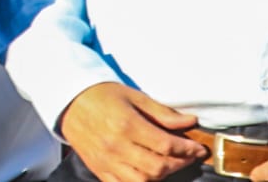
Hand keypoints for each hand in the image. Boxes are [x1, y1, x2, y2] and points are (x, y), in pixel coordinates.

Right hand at [57, 82, 205, 181]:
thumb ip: (161, 112)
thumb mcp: (133, 96)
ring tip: (171, 165)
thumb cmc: (101, 95)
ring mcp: (107, 161)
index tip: (198, 148)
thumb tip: (189, 121)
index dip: (187, 149)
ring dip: (163, 175)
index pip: (166, 145)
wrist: (69, 101)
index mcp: (126, 124)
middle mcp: (116, 146)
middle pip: (158, 166)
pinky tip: (150, 175)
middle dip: (180, 164)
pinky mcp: (99, 170)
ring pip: (143, 180)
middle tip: (189, 157)